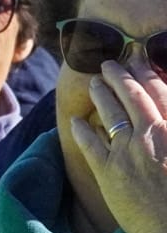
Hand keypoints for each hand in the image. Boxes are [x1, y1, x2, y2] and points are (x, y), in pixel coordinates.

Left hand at [69, 60, 166, 232]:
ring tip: (94, 83)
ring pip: (110, 113)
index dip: (146, 74)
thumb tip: (163, 117)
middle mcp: (151, 135)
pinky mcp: (108, 171)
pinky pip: (91, 144)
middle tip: (108, 63)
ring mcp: (128, 151)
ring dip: (101, 95)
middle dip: (119, 76)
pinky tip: (75, 121)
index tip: (137, 61)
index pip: (158, 92)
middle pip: (132, 96)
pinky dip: (82, 130)